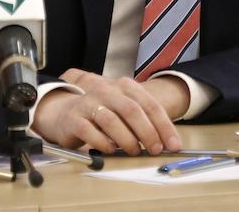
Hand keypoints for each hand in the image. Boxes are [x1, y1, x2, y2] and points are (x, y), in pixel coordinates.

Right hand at [30, 69, 182, 154]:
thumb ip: (143, 122)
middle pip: (132, 110)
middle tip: (155, 150)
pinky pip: (89, 131)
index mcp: (124, 87)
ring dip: (126, 139)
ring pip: (111, 120)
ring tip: (134, 151)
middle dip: (148, 132)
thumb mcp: (124, 111)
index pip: (150, 105)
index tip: (173, 145)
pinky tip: (110, 150)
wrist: (65, 112)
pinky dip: (102, 143)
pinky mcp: (73, 118)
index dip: (164, 126)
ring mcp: (88, 103)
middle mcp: (107, 91)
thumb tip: (165, 143)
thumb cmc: (101, 113)